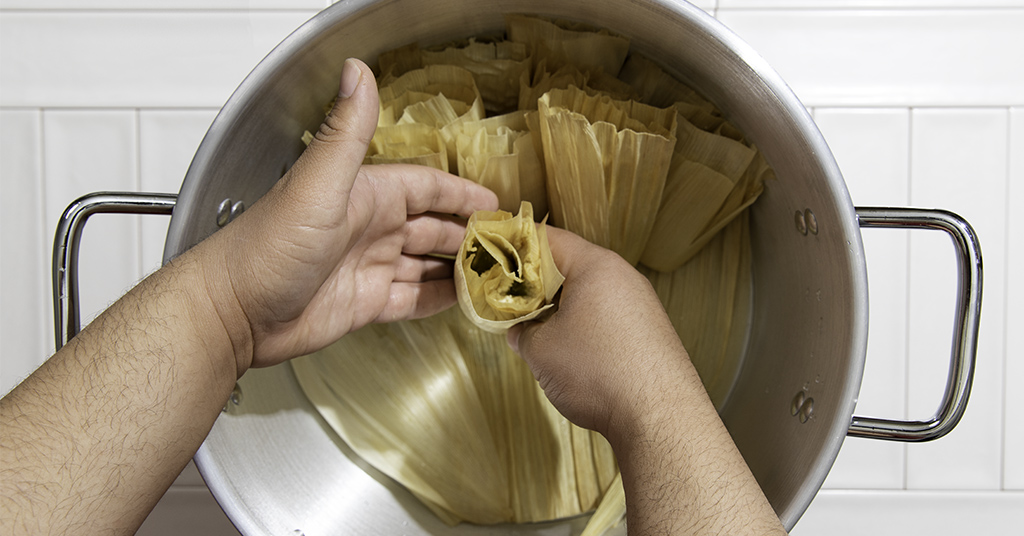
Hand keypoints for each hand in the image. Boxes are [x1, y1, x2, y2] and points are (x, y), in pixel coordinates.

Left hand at [198, 58, 497, 372]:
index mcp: (365, 195)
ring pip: (426, 263)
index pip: (427, 187)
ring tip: (492, 275)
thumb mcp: (316, 185)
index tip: (493, 202)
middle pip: (433, 226)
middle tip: (503, 244)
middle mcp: (370, 228)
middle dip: (468, 233)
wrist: (233, 312)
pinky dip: (436, 300)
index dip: (461, 193)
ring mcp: (368, 267)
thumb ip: (345, 133)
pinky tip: (457, 301)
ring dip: (457, 267)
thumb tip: (358, 73)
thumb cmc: (265, 248)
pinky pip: (411, 299)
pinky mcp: (364, 303)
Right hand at [507, 227, 690, 436]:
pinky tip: (570, 350)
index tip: (495, 259)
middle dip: (537, 282)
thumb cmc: (600, 373)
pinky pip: (608, 315)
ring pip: (590, 292)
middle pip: (571, 265)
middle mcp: (623, 277)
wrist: (659, 417)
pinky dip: (584, 324)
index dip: (516, 246)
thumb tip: (520, 331)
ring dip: (561, 306)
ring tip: (536, 328)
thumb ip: (522, 331)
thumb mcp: (541, 351)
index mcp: (596, 266)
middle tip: (509, 299)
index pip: (549, 238)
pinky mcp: (650, 331)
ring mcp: (641, 304)